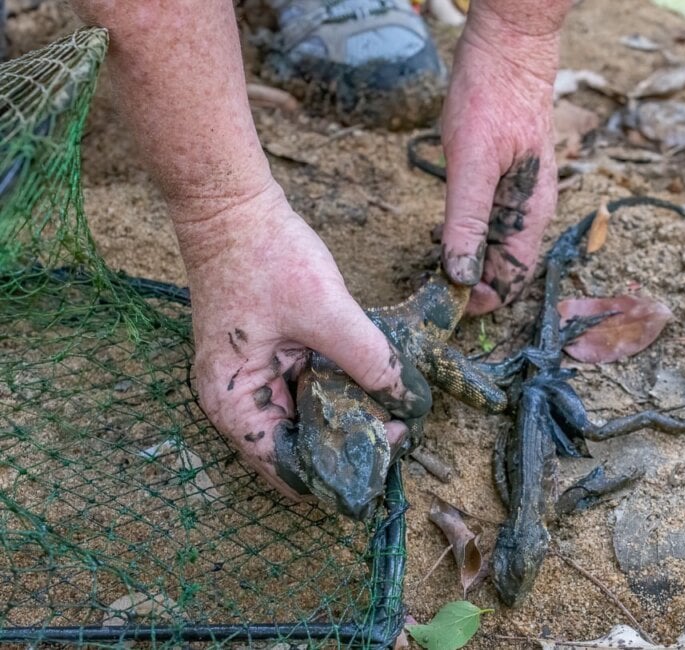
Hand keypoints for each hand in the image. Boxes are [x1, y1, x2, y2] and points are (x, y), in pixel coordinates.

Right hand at [177, 185, 431, 498]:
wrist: (231, 207)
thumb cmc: (263, 257)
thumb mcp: (324, 311)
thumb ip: (369, 359)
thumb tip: (409, 399)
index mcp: (235, 405)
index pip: (289, 469)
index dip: (340, 468)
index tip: (387, 448)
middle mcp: (238, 402)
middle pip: (298, 448)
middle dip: (348, 442)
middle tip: (398, 428)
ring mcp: (252, 379)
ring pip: (305, 418)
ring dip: (344, 415)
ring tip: (391, 409)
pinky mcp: (267, 357)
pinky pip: (305, 387)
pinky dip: (335, 388)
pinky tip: (369, 381)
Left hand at [440, 9, 562, 314]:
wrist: (507, 49)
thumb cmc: (493, 99)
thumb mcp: (472, 165)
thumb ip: (467, 222)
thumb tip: (461, 275)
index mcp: (530, 215)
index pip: (514, 280)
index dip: (484, 298)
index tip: (448, 300)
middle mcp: (529, 212)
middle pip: (502, 268)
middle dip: (470, 280)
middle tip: (430, 280)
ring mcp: (517, 197)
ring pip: (493, 247)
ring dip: (464, 258)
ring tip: (430, 256)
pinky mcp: (503, 182)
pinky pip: (487, 222)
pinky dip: (464, 233)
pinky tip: (439, 229)